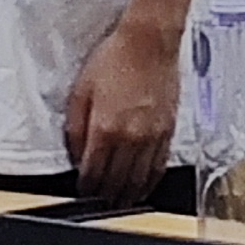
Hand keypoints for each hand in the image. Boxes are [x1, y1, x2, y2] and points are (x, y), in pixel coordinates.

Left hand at [62, 14, 180, 200]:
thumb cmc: (114, 58)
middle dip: (106, 197)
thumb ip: (76, 128)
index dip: (86, 189)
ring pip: (139, 180)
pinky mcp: (168, 132)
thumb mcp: (81, 89)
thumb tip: (76, 155)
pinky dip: (149, 182)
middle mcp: (130, 138)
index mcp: (105, 128)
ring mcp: (152, 137)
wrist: (149, 42)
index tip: (82, 192)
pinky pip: (159, 167)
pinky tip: (143, 186)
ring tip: (119, 201)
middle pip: (117, 183)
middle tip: (99, 202)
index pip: (93, 174)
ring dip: (128, 196)